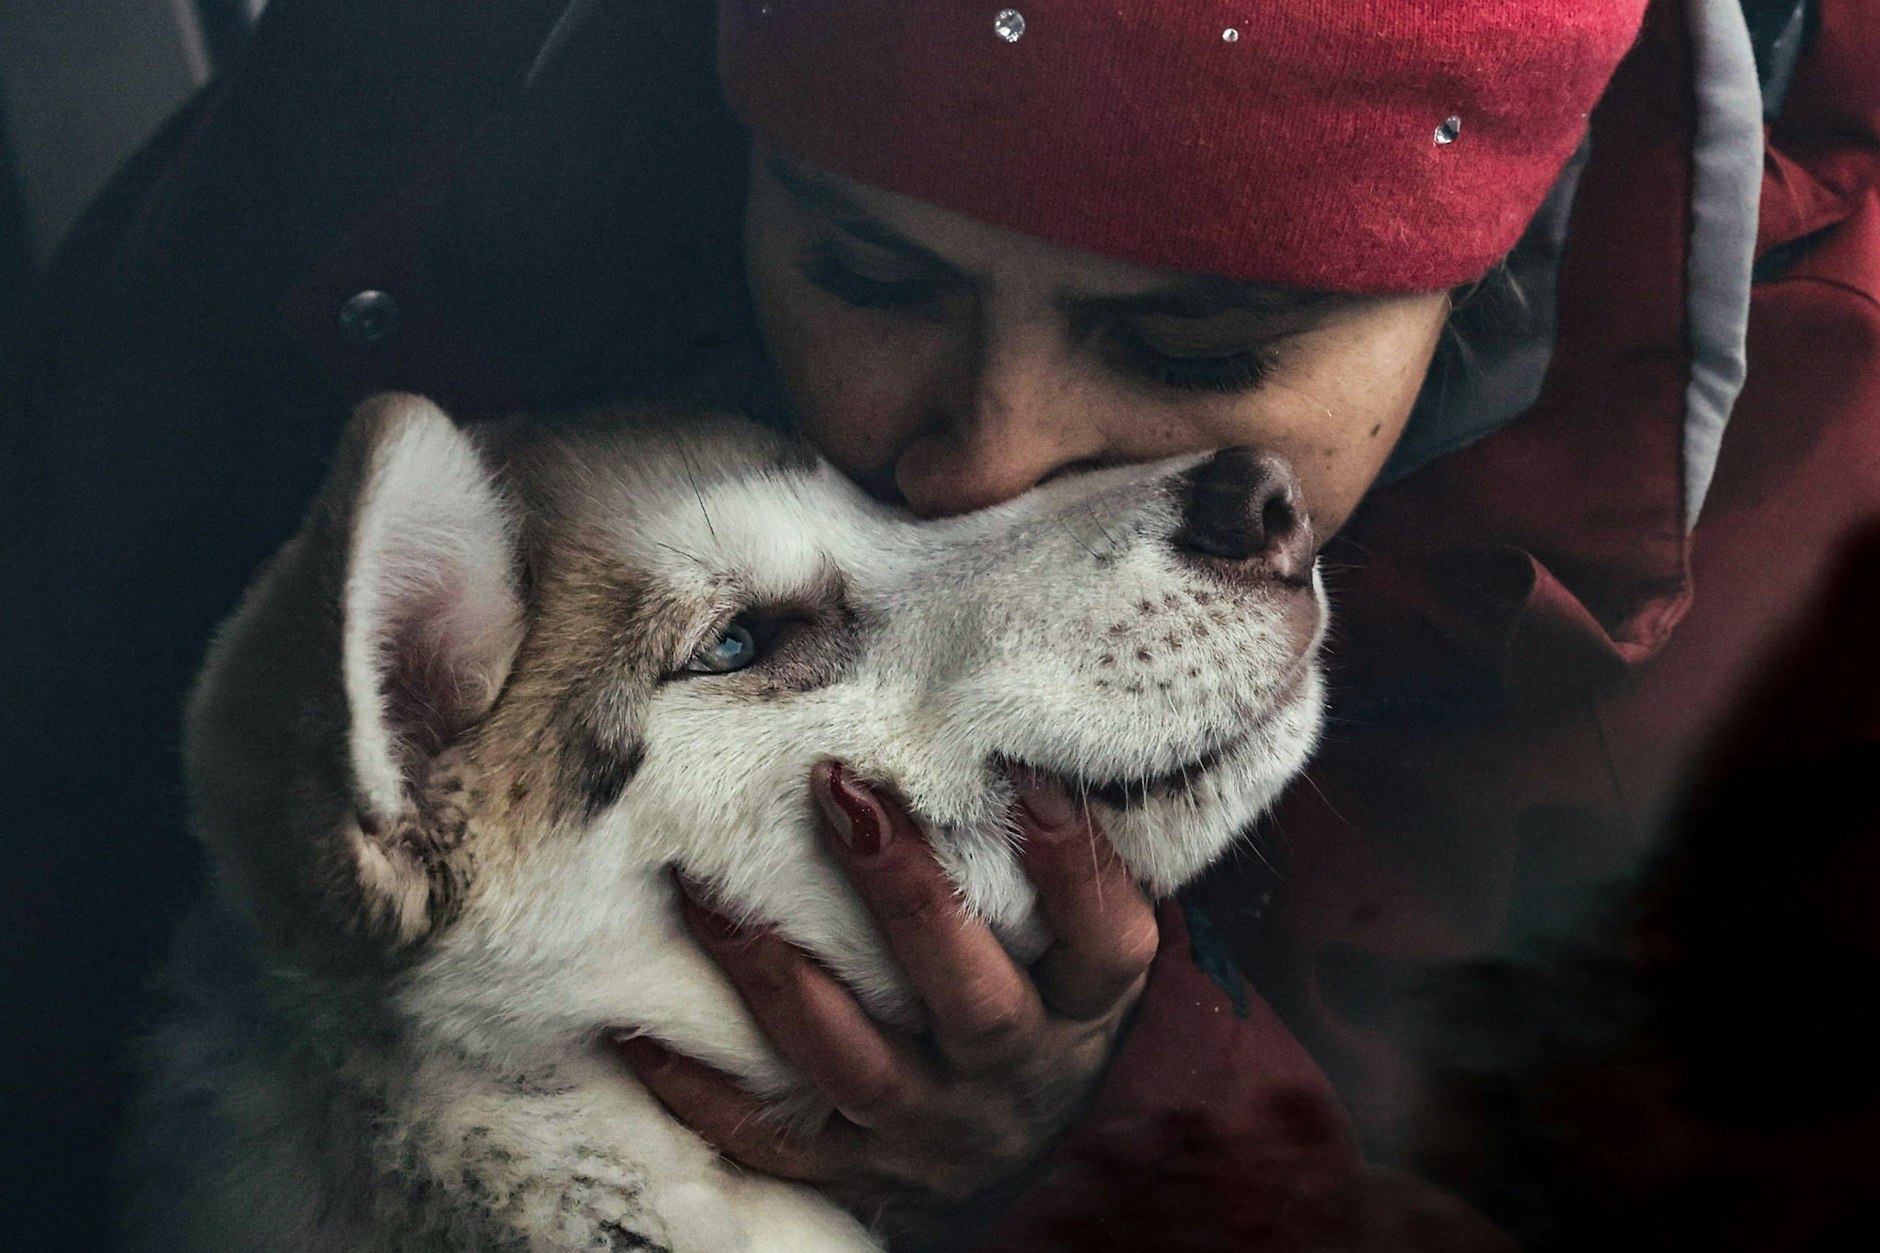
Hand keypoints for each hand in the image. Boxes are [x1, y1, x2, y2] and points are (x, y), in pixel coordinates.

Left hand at [614, 760, 1159, 1235]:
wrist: (1020, 1161)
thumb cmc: (1043, 1004)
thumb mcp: (1079, 946)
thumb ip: (1060, 858)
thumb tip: (1016, 721)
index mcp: (1084, 1008)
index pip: (1106, 939)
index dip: (1073, 862)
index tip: (1021, 770)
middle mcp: (1014, 1072)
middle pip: (970, 996)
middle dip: (903, 892)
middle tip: (840, 788)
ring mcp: (930, 1128)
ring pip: (848, 1060)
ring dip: (772, 970)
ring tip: (704, 887)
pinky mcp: (855, 1170)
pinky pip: (769, 1136)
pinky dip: (698, 1088)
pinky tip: (635, 1022)